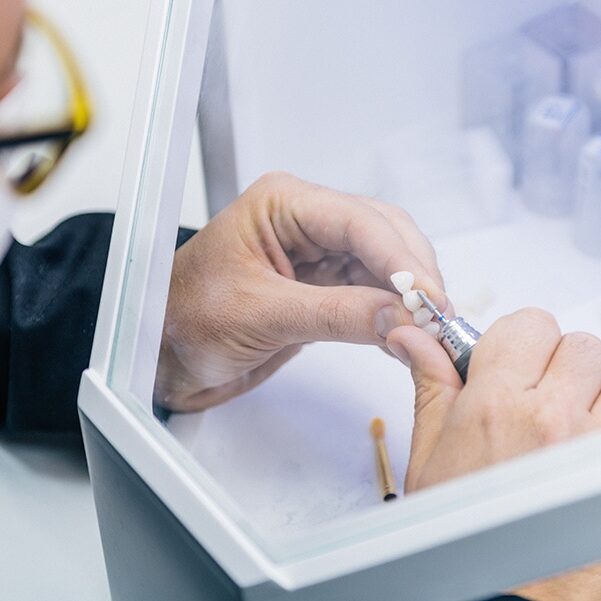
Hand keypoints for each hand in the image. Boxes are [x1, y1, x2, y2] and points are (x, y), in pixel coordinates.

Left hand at [155, 172, 445, 410]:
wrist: (164, 357)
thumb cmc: (186, 320)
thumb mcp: (261, 314)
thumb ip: (336, 314)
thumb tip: (404, 317)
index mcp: (282, 204)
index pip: (359, 221)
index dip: (402, 260)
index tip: (431, 298)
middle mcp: (304, 221)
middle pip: (382, 235)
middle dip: (413, 274)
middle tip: (440, 317)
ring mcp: (316, 254)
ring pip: (382, 264)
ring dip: (409, 295)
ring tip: (430, 328)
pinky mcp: (321, 287)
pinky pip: (369, 293)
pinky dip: (392, 313)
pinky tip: (406, 332)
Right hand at [387, 308, 600, 600]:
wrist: (508, 592)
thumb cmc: (462, 531)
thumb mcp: (429, 452)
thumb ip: (431, 382)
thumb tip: (411, 337)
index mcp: (496, 407)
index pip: (528, 324)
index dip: (515, 340)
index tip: (505, 361)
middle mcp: (553, 419)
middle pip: (578, 344)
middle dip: (553, 360)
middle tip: (531, 394)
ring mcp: (591, 444)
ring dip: (585, 390)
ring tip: (556, 425)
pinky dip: (597, 418)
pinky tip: (572, 445)